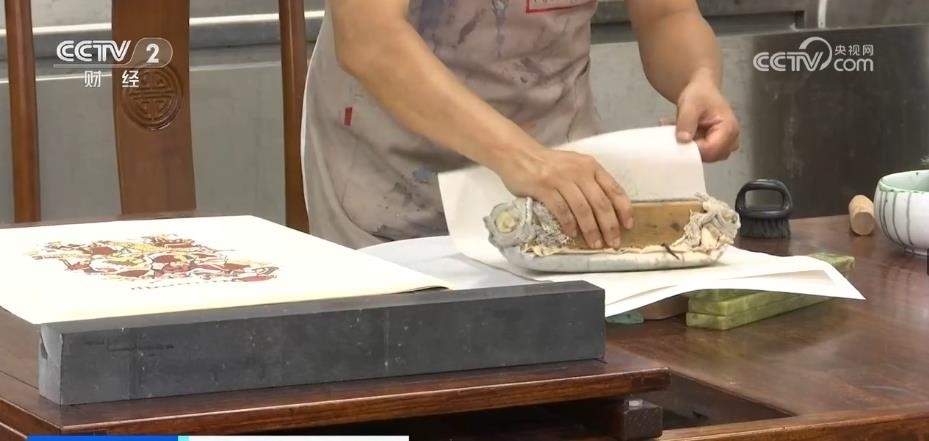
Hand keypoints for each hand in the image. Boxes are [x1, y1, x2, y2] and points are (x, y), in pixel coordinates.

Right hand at [492, 147, 633, 248]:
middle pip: (600, 203)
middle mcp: (579, 171)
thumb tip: (605, 210)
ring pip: (583, 209)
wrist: (519, 154)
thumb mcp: (575, 166)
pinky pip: (561, 210)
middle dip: (609, 226)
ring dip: (591, 230)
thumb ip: (589, 182)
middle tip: (613, 242)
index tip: (628, 225)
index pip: (614, 189)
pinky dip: (569, 224)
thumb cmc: (549, 164)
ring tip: (595, 243)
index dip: (623, 209)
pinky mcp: (544, 188)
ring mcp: (561, 179)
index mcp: (590, 166)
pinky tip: (572, 234)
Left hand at [670, 73, 739, 161]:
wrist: (701, 90)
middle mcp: (731, 140)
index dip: (693, 148)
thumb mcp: (689, 104)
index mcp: (729, 128)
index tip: (679, 140)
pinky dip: (689, 146)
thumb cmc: (700, 94)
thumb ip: (686, 121)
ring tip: (677, 130)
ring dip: (688, 146)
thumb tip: (683, 140)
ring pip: (704, 156)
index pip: (711, 149)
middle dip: (690, 147)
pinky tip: (680, 133)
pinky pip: (701, 154)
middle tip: (675, 132)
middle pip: (709, 156)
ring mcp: (724, 145)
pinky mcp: (716, 147)